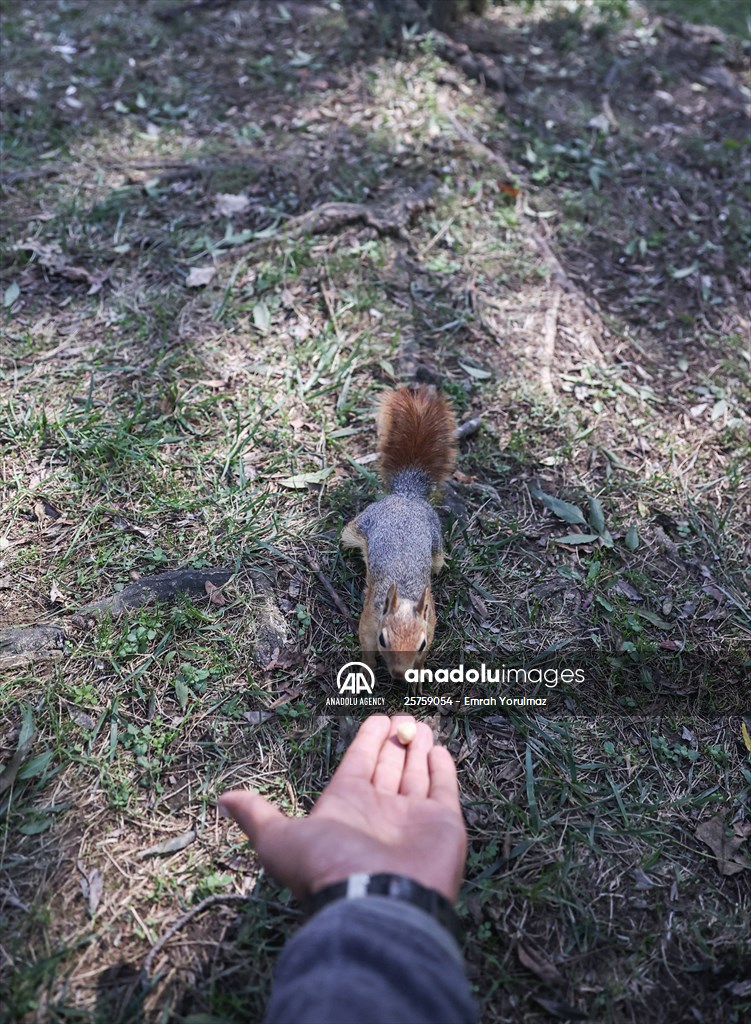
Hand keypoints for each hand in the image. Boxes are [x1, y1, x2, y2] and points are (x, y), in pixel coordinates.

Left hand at [219, 715, 466, 902]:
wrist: (376, 901)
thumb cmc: (328, 866)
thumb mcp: (280, 839)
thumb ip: (258, 815)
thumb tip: (223, 800)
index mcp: (346, 805)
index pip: (358, 762)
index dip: (367, 740)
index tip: (376, 719)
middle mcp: (380, 810)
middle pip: (388, 767)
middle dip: (395, 743)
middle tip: (402, 719)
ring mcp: (413, 817)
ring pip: (416, 774)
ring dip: (418, 749)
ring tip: (420, 726)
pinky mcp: (444, 824)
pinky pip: (444, 789)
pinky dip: (443, 769)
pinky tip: (438, 750)